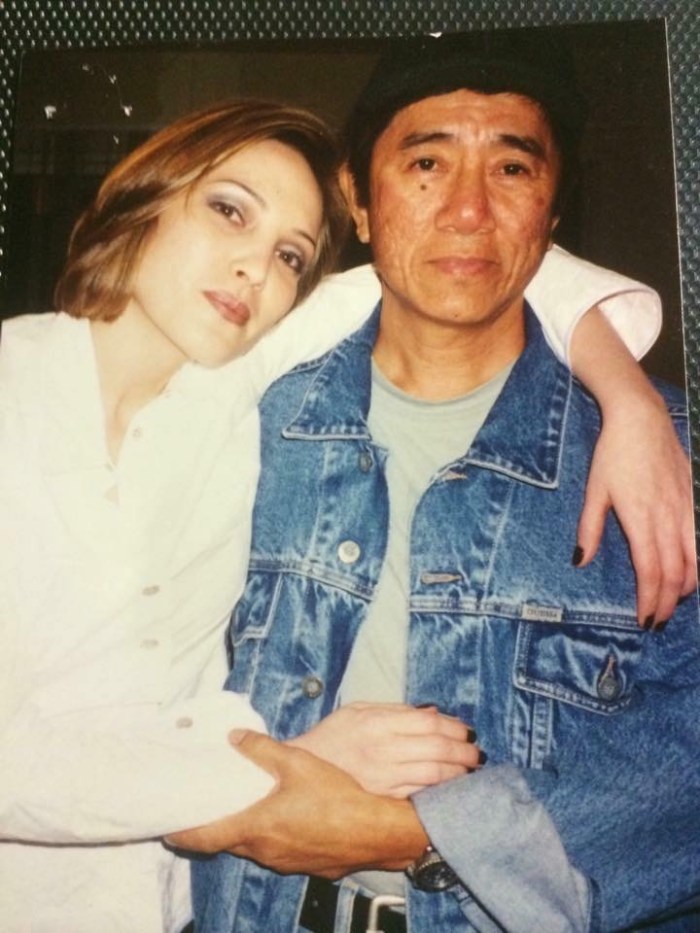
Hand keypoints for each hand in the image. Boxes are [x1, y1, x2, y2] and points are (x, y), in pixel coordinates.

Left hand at [166, 730, 427, 877]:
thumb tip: (234, 736)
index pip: (203, 837)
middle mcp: (264, 851)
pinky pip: (275, 851)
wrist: (378, 832)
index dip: (181, 832)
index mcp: (256, 827)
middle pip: (227, 842)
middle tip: (206, 804)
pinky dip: (268, 836)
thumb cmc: (336, 797)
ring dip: (243, 830)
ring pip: (252, 847)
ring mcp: (284, 862)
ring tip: (242, 806)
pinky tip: (282, 817)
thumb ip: (263, 749)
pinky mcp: (304, 864)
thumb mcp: (298, 763)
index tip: (165, 826)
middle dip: (214, 825)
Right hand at [287, 702, 480, 797]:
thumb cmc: (331, 737)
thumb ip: (395, 710)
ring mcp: (382, 778)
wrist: (300, 772)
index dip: (453, 726)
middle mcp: (381, 750)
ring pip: (433, 776)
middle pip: (436, 749)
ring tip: (470, 769)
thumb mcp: (357, 710)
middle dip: (463, 751)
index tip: (466, 730)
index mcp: (376, 722)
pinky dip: (439, 792)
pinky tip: (450, 788)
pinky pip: (419, 796)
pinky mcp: (381, 800)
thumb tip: (433, 712)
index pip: (428, 723)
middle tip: (476, 752)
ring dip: (458, 773)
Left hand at [576, 389, 695, 627]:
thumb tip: (580, 561)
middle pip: (677, 572)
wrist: (640, 418)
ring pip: (697, 558)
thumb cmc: (613, 454)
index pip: (651, 570)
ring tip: (677, 600)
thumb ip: (589, 529)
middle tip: (659, 620)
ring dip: (689, 585)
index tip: (645, 620)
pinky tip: (696, 569)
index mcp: (641, 519)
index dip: (650, 599)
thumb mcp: (594, 491)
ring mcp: (686, 506)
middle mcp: (668, 517)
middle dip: (669, 601)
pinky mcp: (695, 495)